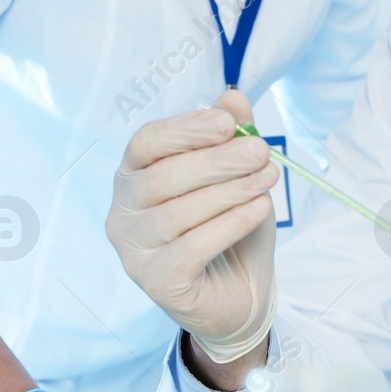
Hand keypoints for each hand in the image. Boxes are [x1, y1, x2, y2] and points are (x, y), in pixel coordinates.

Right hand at [105, 90, 278, 363]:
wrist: (240, 295)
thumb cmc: (229, 228)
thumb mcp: (235, 176)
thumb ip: (229, 136)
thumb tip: (233, 96)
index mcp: (133, 177)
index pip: (145, 143)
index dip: (184, 129)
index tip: (227, 123)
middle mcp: (123, 213)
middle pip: (162, 178)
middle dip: (216, 161)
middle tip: (260, 151)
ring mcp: (134, 252)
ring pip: (178, 213)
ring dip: (229, 191)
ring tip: (267, 179)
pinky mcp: (157, 283)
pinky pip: (193, 247)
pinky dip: (231, 224)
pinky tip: (259, 209)